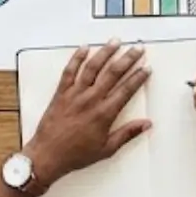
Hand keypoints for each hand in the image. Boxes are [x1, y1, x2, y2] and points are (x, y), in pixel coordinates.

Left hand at [25, 41, 150, 181]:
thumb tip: (147, 124)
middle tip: (138, 49)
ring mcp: (75, 94)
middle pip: (113, 73)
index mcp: (104, 114)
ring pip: (93, 67)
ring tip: (115, 41)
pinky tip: (84, 48)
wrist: (48, 155)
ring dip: (105, 52)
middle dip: (128, 59)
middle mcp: (91, 99)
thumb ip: (127, 134)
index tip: (147, 68)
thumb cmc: (77, 155)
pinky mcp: (61, 92)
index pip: (126, 90)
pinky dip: (76, 58)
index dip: (138, 77)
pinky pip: (69, 71)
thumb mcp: (107, 149)